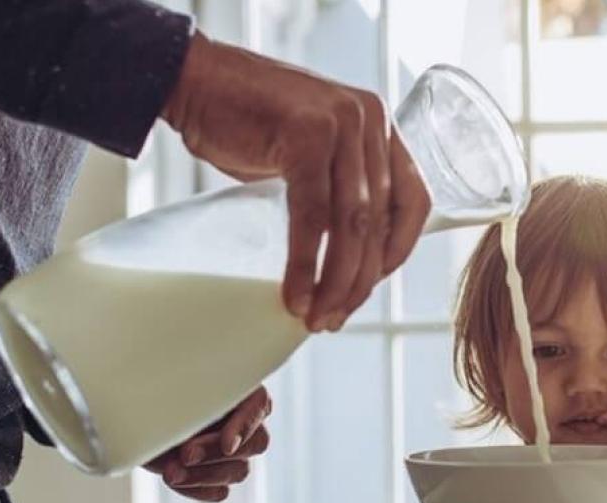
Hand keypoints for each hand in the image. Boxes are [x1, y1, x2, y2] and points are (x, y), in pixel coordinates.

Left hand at [143, 386, 272, 502]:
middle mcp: (243, 421)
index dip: (246, 426)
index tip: (227, 445)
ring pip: (239, 471)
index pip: (260, 405)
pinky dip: (196, 489)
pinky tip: (175, 479)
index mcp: (238, 389)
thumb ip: (190, 394)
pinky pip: (219, 492)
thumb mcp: (169, 386)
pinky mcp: (217, 476)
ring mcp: (234, 453)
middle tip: (185, 454)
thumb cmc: (154, 391)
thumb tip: (200, 400)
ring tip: (170, 472)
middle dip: (215, 452)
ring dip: (203, 475)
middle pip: (255, 444)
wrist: (133, 416)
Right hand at [162, 33, 431, 332]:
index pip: (413, 198)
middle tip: (335, 318)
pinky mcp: (306, 136)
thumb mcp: (310, 148)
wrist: (194, 80)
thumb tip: (350, 254)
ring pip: (352, 223)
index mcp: (378, 123)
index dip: (398, 251)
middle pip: (380, 219)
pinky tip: (296, 294)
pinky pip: (313, 216)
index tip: (370, 286)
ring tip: (317, 317)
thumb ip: (337, 185)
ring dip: (336, 281)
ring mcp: (341, 124)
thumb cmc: (246, 120)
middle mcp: (368, 119)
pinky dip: (305, 264)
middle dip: (360, 279)